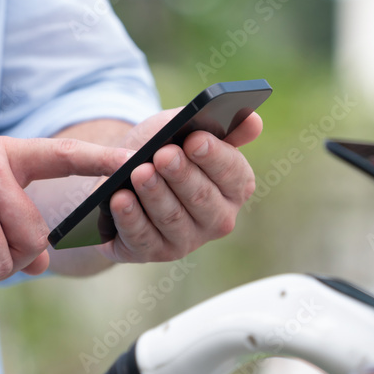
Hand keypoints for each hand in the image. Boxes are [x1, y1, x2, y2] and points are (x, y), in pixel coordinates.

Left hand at [96, 108, 262, 262]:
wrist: (121, 173)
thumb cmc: (161, 148)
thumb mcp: (186, 129)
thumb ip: (220, 124)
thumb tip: (253, 122)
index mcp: (235, 186)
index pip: (233, 173)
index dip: (213, 156)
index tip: (194, 139)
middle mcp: (217, 218)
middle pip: (202, 198)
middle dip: (181, 175)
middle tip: (163, 155)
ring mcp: (186, 239)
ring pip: (172, 218)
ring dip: (154, 194)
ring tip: (138, 172)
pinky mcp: (153, 251)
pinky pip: (143, 238)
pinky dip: (131, 218)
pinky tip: (120, 199)